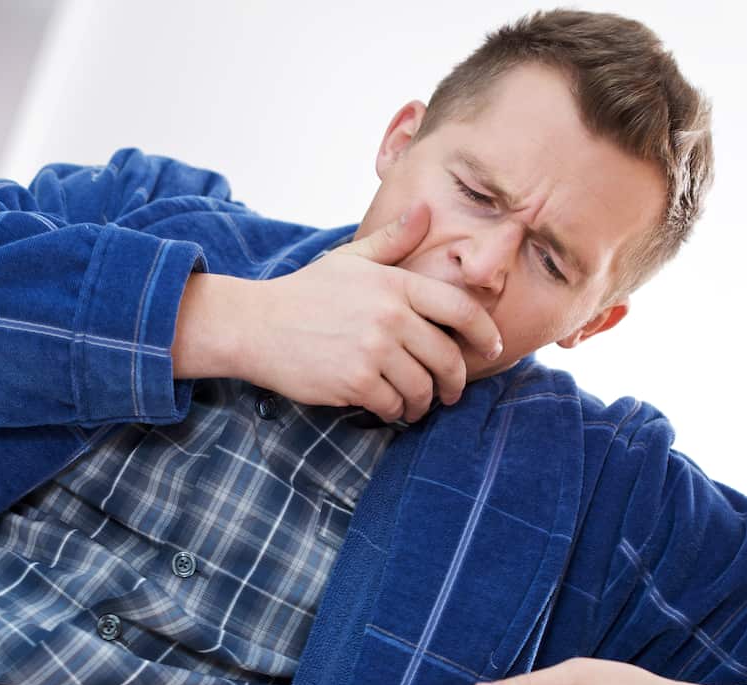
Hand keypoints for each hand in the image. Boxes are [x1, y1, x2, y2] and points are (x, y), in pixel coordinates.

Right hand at [173, 205, 501, 422]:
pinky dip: (393, 412)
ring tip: (414, 404)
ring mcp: (373, 350)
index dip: (485, 333)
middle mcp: (390, 316)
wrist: (255, 325)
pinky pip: (392, 405)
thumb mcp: (349, 260)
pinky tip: (386, 408)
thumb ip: (392, 240)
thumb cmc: (304, 293)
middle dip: (455, 381)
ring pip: (421, 388)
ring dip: (422, 402)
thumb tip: (424, 210)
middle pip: (446, 357)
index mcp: (395, 284)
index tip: (491, 348)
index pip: (461, 309)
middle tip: (451, 392)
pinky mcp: (355, 382)